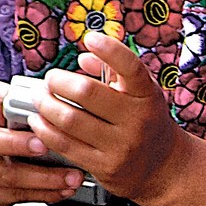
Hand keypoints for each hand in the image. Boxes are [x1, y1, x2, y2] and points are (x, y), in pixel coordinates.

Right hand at [0, 79, 91, 205]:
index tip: (6, 93)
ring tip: (71, 175)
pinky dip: (45, 194)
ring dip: (44, 177)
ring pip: (7, 176)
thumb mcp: (4, 112)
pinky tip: (65, 189)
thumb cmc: (0, 133)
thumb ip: (24, 102)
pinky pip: (18, 196)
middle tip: (44, 145)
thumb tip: (58, 94)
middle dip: (16, 144)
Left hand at [13, 32, 187, 204]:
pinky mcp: (105, 167)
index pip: (131, 68)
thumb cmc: (147, 122)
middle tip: (50, 80)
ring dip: (46, 105)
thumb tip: (84, 57)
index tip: (90, 38)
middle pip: (87, 92)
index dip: (110, 50)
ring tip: (40, 98)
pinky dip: (46, 130)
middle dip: (58, 81)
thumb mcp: (142, 93)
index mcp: (147, 96)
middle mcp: (137, 120)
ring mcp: (121, 146)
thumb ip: (116, 71)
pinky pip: (66, 145)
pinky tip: (40, 121)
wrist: (164, 168)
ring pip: (70, 120)